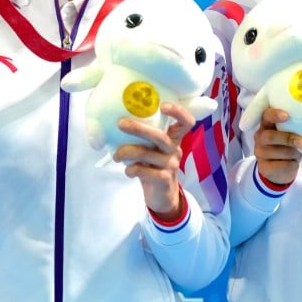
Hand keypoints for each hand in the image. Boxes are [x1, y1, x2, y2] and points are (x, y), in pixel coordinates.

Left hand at [113, 102, 196, 220]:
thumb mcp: (151, 148)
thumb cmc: (153, 165)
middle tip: (121, 124)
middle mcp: (175, 150)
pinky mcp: (164, 180)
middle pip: (160, 136)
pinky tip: (128, 170)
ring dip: (127, 151)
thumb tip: (115, 120)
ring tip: (116, 155)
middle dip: (138, 128)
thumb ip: (142, 136)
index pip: (186, 122)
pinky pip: (145, 171)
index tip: (163, 105)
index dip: (179, 112)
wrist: (162, 195)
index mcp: (173, 138)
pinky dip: (132, 169)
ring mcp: (171, 165)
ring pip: (148, 154)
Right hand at [252, 107, 301, 186]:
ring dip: (293, 153)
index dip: (274, 115)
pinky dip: (293, 164)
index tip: (287, 116)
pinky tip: (294, 162)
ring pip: (277, 152)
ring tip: (299, 154)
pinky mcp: (264, 167)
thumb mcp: (289, 133)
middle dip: (288, 139)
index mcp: (266, 125)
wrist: (280, 169)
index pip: (266, 116)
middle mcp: (260, 137)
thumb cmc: (288, 145)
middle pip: (269, 136)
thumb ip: (294, 127)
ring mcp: (260, 153)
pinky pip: (282, 165)